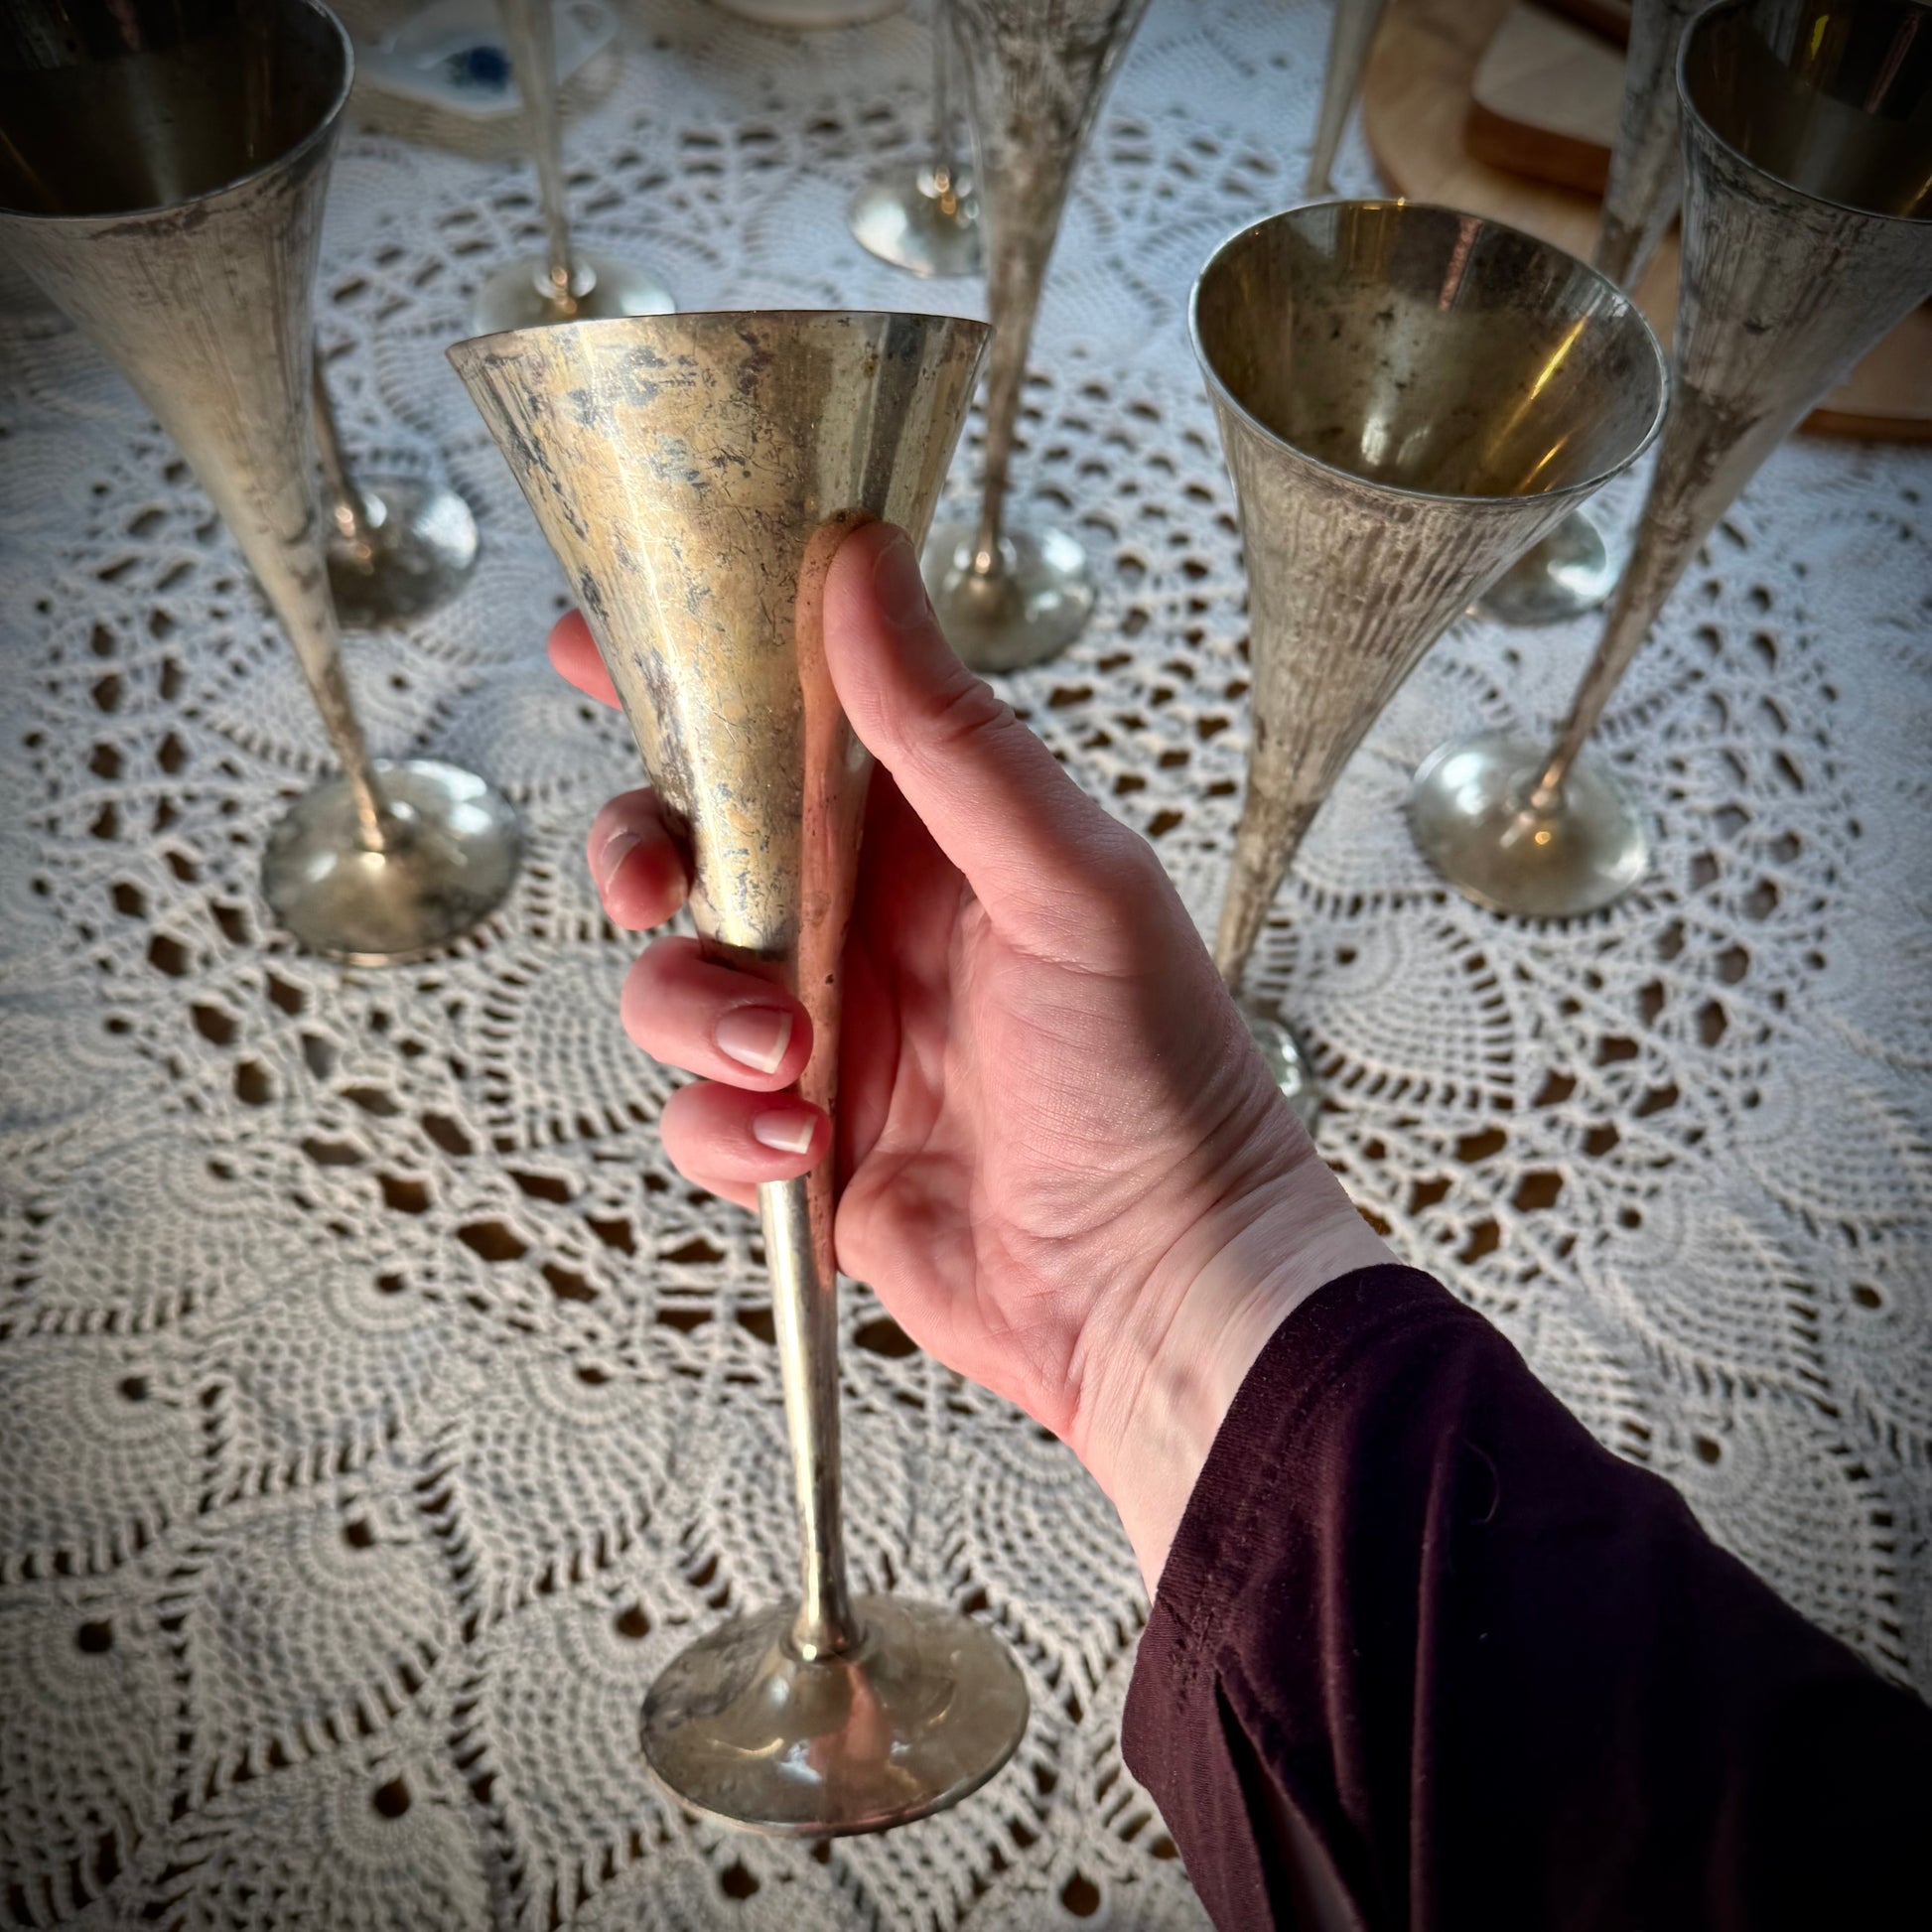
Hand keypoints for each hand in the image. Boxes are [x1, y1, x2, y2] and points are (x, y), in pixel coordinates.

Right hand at [552, 520, 1392, 1585]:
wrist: (1165, 1294)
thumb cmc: (1159, 1079)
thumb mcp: (1064, 881)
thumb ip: (950, 736)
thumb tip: (860, 564)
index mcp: (937, 837)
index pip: (794, 724)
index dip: (693, 681)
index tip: (596, 642)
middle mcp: (872, 924)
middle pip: (699, 851)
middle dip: (647, 857)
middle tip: (654, 883)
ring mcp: (834, 1037)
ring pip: (678, 988)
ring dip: (700, 1017)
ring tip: (791, 1059)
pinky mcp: (808, 1146)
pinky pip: (703, 1118)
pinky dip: (729, 1132)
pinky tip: (806, 1149)